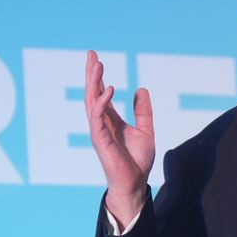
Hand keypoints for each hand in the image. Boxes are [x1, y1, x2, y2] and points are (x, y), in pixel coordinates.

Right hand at [85, 50, 154, 223]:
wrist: (136, 183)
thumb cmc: (137, 160)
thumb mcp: (145, 129)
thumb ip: (143, 111)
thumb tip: (141, 89)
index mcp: (110, 120)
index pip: (101, 93)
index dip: (98, 76)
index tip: (96, 58)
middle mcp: (101, 123)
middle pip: (93, 93)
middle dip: (91, 74)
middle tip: (91, 54)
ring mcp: (99, 131)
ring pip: (91, 102)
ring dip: (93, 83)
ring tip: (97, 65)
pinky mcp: (101, 141)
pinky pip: (97, 118)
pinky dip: (101, 103)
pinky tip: (108, 90)